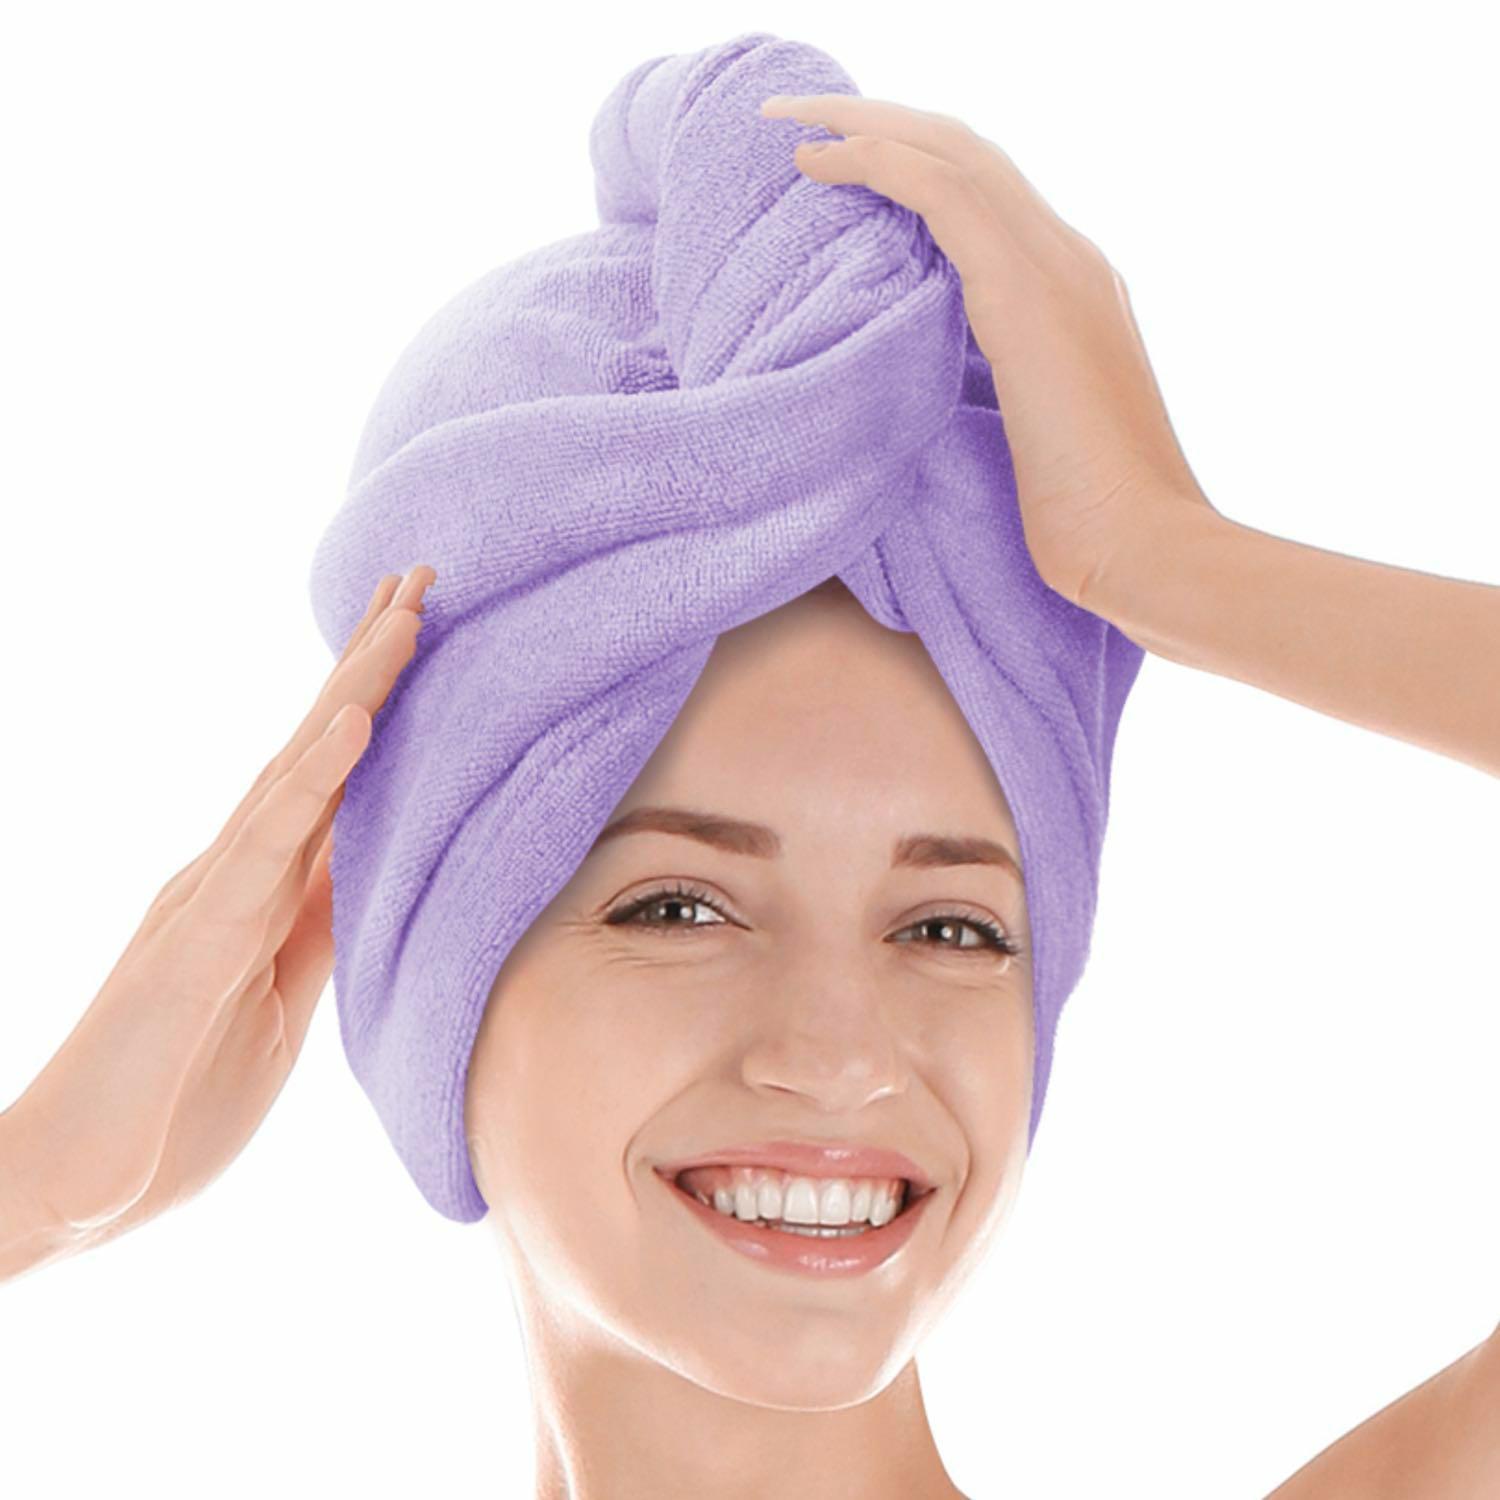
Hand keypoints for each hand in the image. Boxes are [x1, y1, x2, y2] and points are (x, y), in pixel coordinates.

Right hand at [3, 566, 434, 1259]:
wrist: (77, 1185)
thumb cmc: (177, 1096)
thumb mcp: (281, 998)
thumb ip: (317, 923)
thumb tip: (371, 865)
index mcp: (262, 887)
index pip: (335, 778)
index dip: (380, 703)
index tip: (422, 632)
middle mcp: (235, 869)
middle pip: (318, 748)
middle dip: (372, 663)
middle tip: (423, 578)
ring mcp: (211, 895)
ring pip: (297, 772)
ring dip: (356, 691)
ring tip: (405, 615)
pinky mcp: (196, 939)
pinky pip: (265, 848)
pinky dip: (312, 781)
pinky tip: (352, 725)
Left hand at [760, 91, 1216, 608]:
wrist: (1141, 547)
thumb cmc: (1088, 521)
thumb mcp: (1036, 436)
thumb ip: (1002, 390)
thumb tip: (943, 396)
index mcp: (1074, 288)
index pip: (991, 194)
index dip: (918, 163)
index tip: (850, 164)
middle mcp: (1070, 257)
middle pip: (968, 152)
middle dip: (883, 121)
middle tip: (806, 114)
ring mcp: (1055, 266)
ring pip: (950, 152)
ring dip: (864, 126)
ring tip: (793, 121)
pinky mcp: (1024, 294)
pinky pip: (939, 193)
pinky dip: (875, 165)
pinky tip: (818, 164)